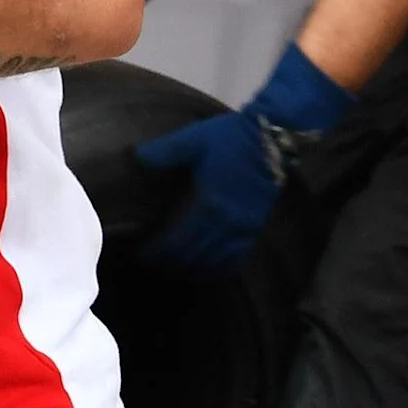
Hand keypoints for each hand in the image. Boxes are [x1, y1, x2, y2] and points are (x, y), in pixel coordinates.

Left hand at [132, 44, 353, 271]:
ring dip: (194, 268)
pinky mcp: (256, 226)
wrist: (273, 138)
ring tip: (175, 269)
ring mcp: (244, 227)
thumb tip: (135, 157)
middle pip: (194, 255)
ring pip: (216, 260)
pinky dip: (221, 266)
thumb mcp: (193, 139)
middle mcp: (226, 221)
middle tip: (153, 264)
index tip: (141, 253)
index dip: (158, 250)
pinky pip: (238, 256)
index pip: (177, 239)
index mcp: (208, 203)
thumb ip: (163, 151)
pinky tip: (209, 269)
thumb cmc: (230, 138)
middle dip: (171, 263)